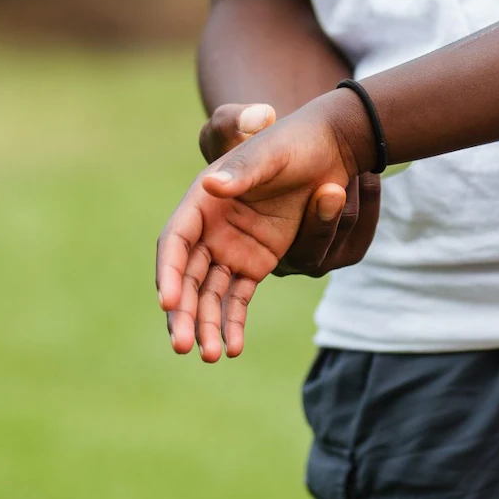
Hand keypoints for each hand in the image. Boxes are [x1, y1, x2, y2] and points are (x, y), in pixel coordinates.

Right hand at [156, 93, 368, 360]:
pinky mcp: (254, 263)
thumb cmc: (295, 143)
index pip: (175, 242)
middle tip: (182, 345)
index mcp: (202, 200)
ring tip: (211, 355)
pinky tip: (233, 348)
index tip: (169, 302)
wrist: (330, 150)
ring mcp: (230, 248)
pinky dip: (233, 322)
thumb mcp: (270, 152)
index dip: (170, 272)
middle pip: (186, 277)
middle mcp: (209, 228)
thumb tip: (212, 185)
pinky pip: (237, 298)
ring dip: (206, 325)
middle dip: (183, 312)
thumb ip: (243, 170)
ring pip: (209, 295)